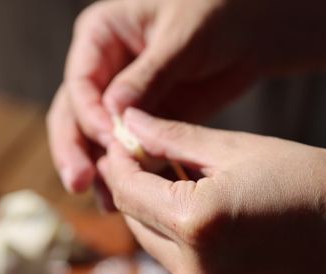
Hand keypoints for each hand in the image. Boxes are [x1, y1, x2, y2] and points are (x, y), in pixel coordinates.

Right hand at [47, 0, 259, 192]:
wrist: (252, 30)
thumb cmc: (216, 14)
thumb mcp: (182, 38)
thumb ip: (148, 75)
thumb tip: (113, 113)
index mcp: (100, 35)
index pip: (80, 82)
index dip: (88, 114)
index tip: (108, 138)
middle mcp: (102, 68)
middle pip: (74, 114)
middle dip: (75, 149)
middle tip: (78, 181)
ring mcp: (119, 99)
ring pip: (95, 139)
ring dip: (96, 170)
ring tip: (103, 202)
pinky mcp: (142, 123)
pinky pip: (126, 152)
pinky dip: (126, 175)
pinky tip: (123, 201)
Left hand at [97, 108, 325, 273]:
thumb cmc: (308, 180)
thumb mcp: (235, 149)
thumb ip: (172, 138)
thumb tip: (128, 123)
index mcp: (194, 224)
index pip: (128, 189)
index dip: (118, 160)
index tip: (119, 137)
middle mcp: (192, 266)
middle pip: (134, 217)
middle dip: (130, 182)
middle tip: (139, 149)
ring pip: (151, 240)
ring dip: (150, 207)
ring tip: (167, 171)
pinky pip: (175, 258)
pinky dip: (172, 229)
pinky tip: (189, 201)